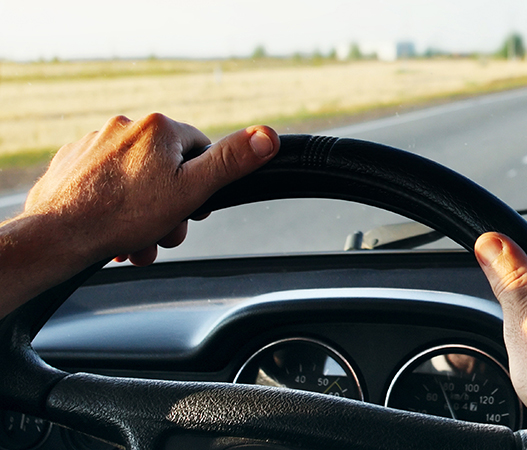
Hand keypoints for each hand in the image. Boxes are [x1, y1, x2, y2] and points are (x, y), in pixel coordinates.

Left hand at [0, 114, 278, 318]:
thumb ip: (231, 162)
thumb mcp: (191, 191)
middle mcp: (125, 126)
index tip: (191, 209)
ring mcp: (94, 143)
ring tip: (137, 240)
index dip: (202, 184)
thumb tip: (269, 135)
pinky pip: (107, 183)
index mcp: (159, 128)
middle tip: (162, 232)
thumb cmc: (122, 215)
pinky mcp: (73, 162)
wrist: (56, 235)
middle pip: (168, 168)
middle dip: (170, 207)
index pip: (201, 150)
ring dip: (144, 214)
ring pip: (137, 180)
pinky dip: (114, 206)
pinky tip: (112, 229)